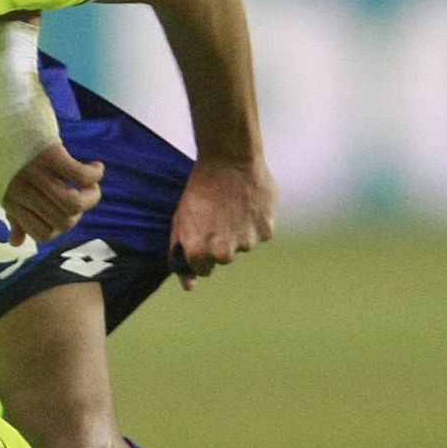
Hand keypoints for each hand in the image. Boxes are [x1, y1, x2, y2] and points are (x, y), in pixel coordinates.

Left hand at [3, 140, 104, 245]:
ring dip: (92, 197)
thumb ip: (13, 214)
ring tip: (93, 184)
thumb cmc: (8, 145)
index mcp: (8, 200)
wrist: (7, 105)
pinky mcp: (49, 154)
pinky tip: (96, 166)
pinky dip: (94, 174)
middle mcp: (19, 190)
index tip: (68, 211)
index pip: (42, 234)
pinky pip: (80, 176)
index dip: (62, 228)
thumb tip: (17, 244)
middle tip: (85, 194)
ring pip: (73, 204)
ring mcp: (33, 173)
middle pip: (62, 222)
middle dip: (81, 213)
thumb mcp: (4, 182)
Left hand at [168, 155, 276, 289]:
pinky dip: (256, 222)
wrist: (229, 160)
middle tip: (217, 216)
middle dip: (220, 243)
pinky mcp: (266, 231)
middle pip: (223, 259)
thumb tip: (189, 287)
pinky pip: (261, 234)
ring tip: (232, 206)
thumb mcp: (180, 221)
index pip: (201, 270)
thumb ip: (181, 255)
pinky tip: (248, 204)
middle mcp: (223, 253)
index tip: (202, 234)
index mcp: (198, 252)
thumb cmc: (199, 189)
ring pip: (243, 246)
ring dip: (239, 231)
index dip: (200, 251)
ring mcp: (247, 243)